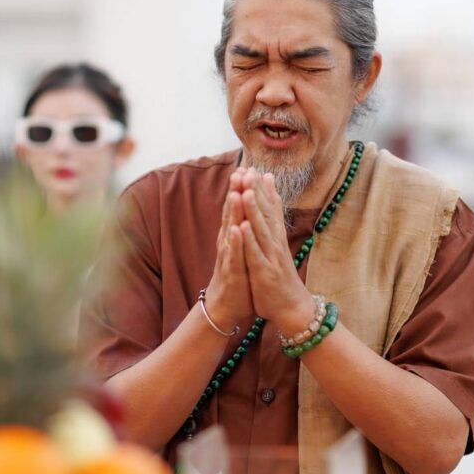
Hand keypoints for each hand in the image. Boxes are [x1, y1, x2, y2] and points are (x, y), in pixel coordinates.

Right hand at [203, 169, 253, 333]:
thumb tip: (246, 207)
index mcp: (234, 235)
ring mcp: (228, 256)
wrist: (225, 306)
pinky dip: (235, 242)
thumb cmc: (237, 276)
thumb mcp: (243, 249)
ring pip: (230, 230)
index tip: (248, 167)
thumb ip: (243, 228)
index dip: (242, 188)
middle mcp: (228, 242)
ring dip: (233, 212)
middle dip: (236, 192)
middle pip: (232, 213)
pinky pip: (232, 255)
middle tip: (240, 170)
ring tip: (236, 193)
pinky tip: (235, 229)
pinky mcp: (230, 271)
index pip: (237, 208)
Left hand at [238, 169, 314, 334]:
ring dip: (253, 211)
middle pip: (265, 214)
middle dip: (256, 192)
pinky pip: (255, 255)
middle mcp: (275, 243)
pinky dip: (248, 242)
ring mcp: (270, 257)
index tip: (253, 168)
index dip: (261, 188)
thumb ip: (274, 219)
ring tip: (245, 191)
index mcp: (275, 237)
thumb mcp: (278, 245)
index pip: (269, 208)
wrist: (292, 307)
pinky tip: (242, 228)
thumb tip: (273, 195)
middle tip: (249, 170)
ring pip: (260, 231)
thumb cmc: (281, 275)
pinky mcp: (264, 273)